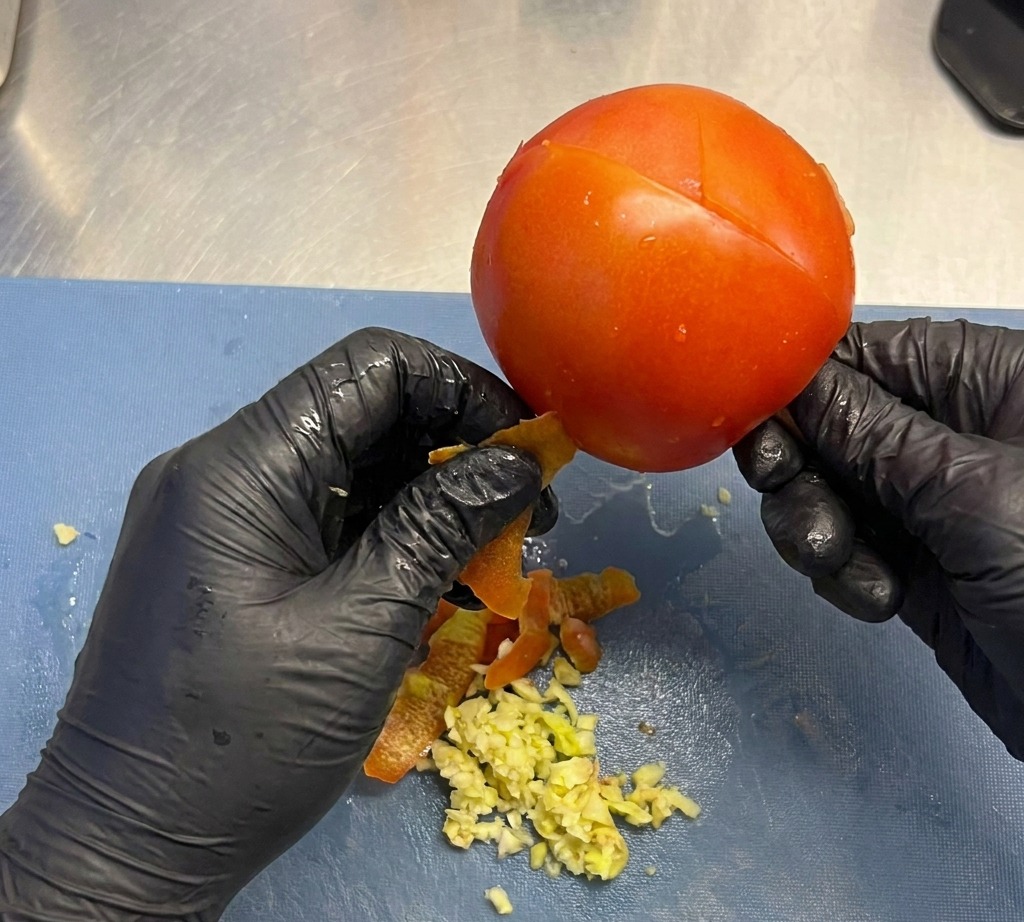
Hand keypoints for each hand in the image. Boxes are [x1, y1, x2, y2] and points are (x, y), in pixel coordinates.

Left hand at [0, 328, 546, 919]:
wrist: (129, 843)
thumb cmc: (241, 743)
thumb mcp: (362, 629)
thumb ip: (441, 527)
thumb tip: (519, 463)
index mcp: (242, 465)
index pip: (370, 367)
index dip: (462, 391)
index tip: (527, 450)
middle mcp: (226, 470)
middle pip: (364, 414)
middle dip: (456, 452)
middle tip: (526, 516)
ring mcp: (224, 515)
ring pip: (351, 468)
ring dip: (430, 502)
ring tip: (494, 558)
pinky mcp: (233, 558)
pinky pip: (327, 519)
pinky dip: (391, 539)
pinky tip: (441, 582)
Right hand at [734, 318, 1023, 759]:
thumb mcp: (973, 496)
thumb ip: (873, 437)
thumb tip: (796, 388)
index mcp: (989, 384)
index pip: (868, 355)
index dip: (804, 386)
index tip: (762, 428)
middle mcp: (953, 435)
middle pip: (832, 425)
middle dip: (803, 469)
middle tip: (793, 500)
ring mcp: (931, 504)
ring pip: (826, 491)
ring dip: (817, 530)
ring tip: (849, 569)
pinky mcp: (915, 565)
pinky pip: (844, 549)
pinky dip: (845, 575)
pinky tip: (884, 600)